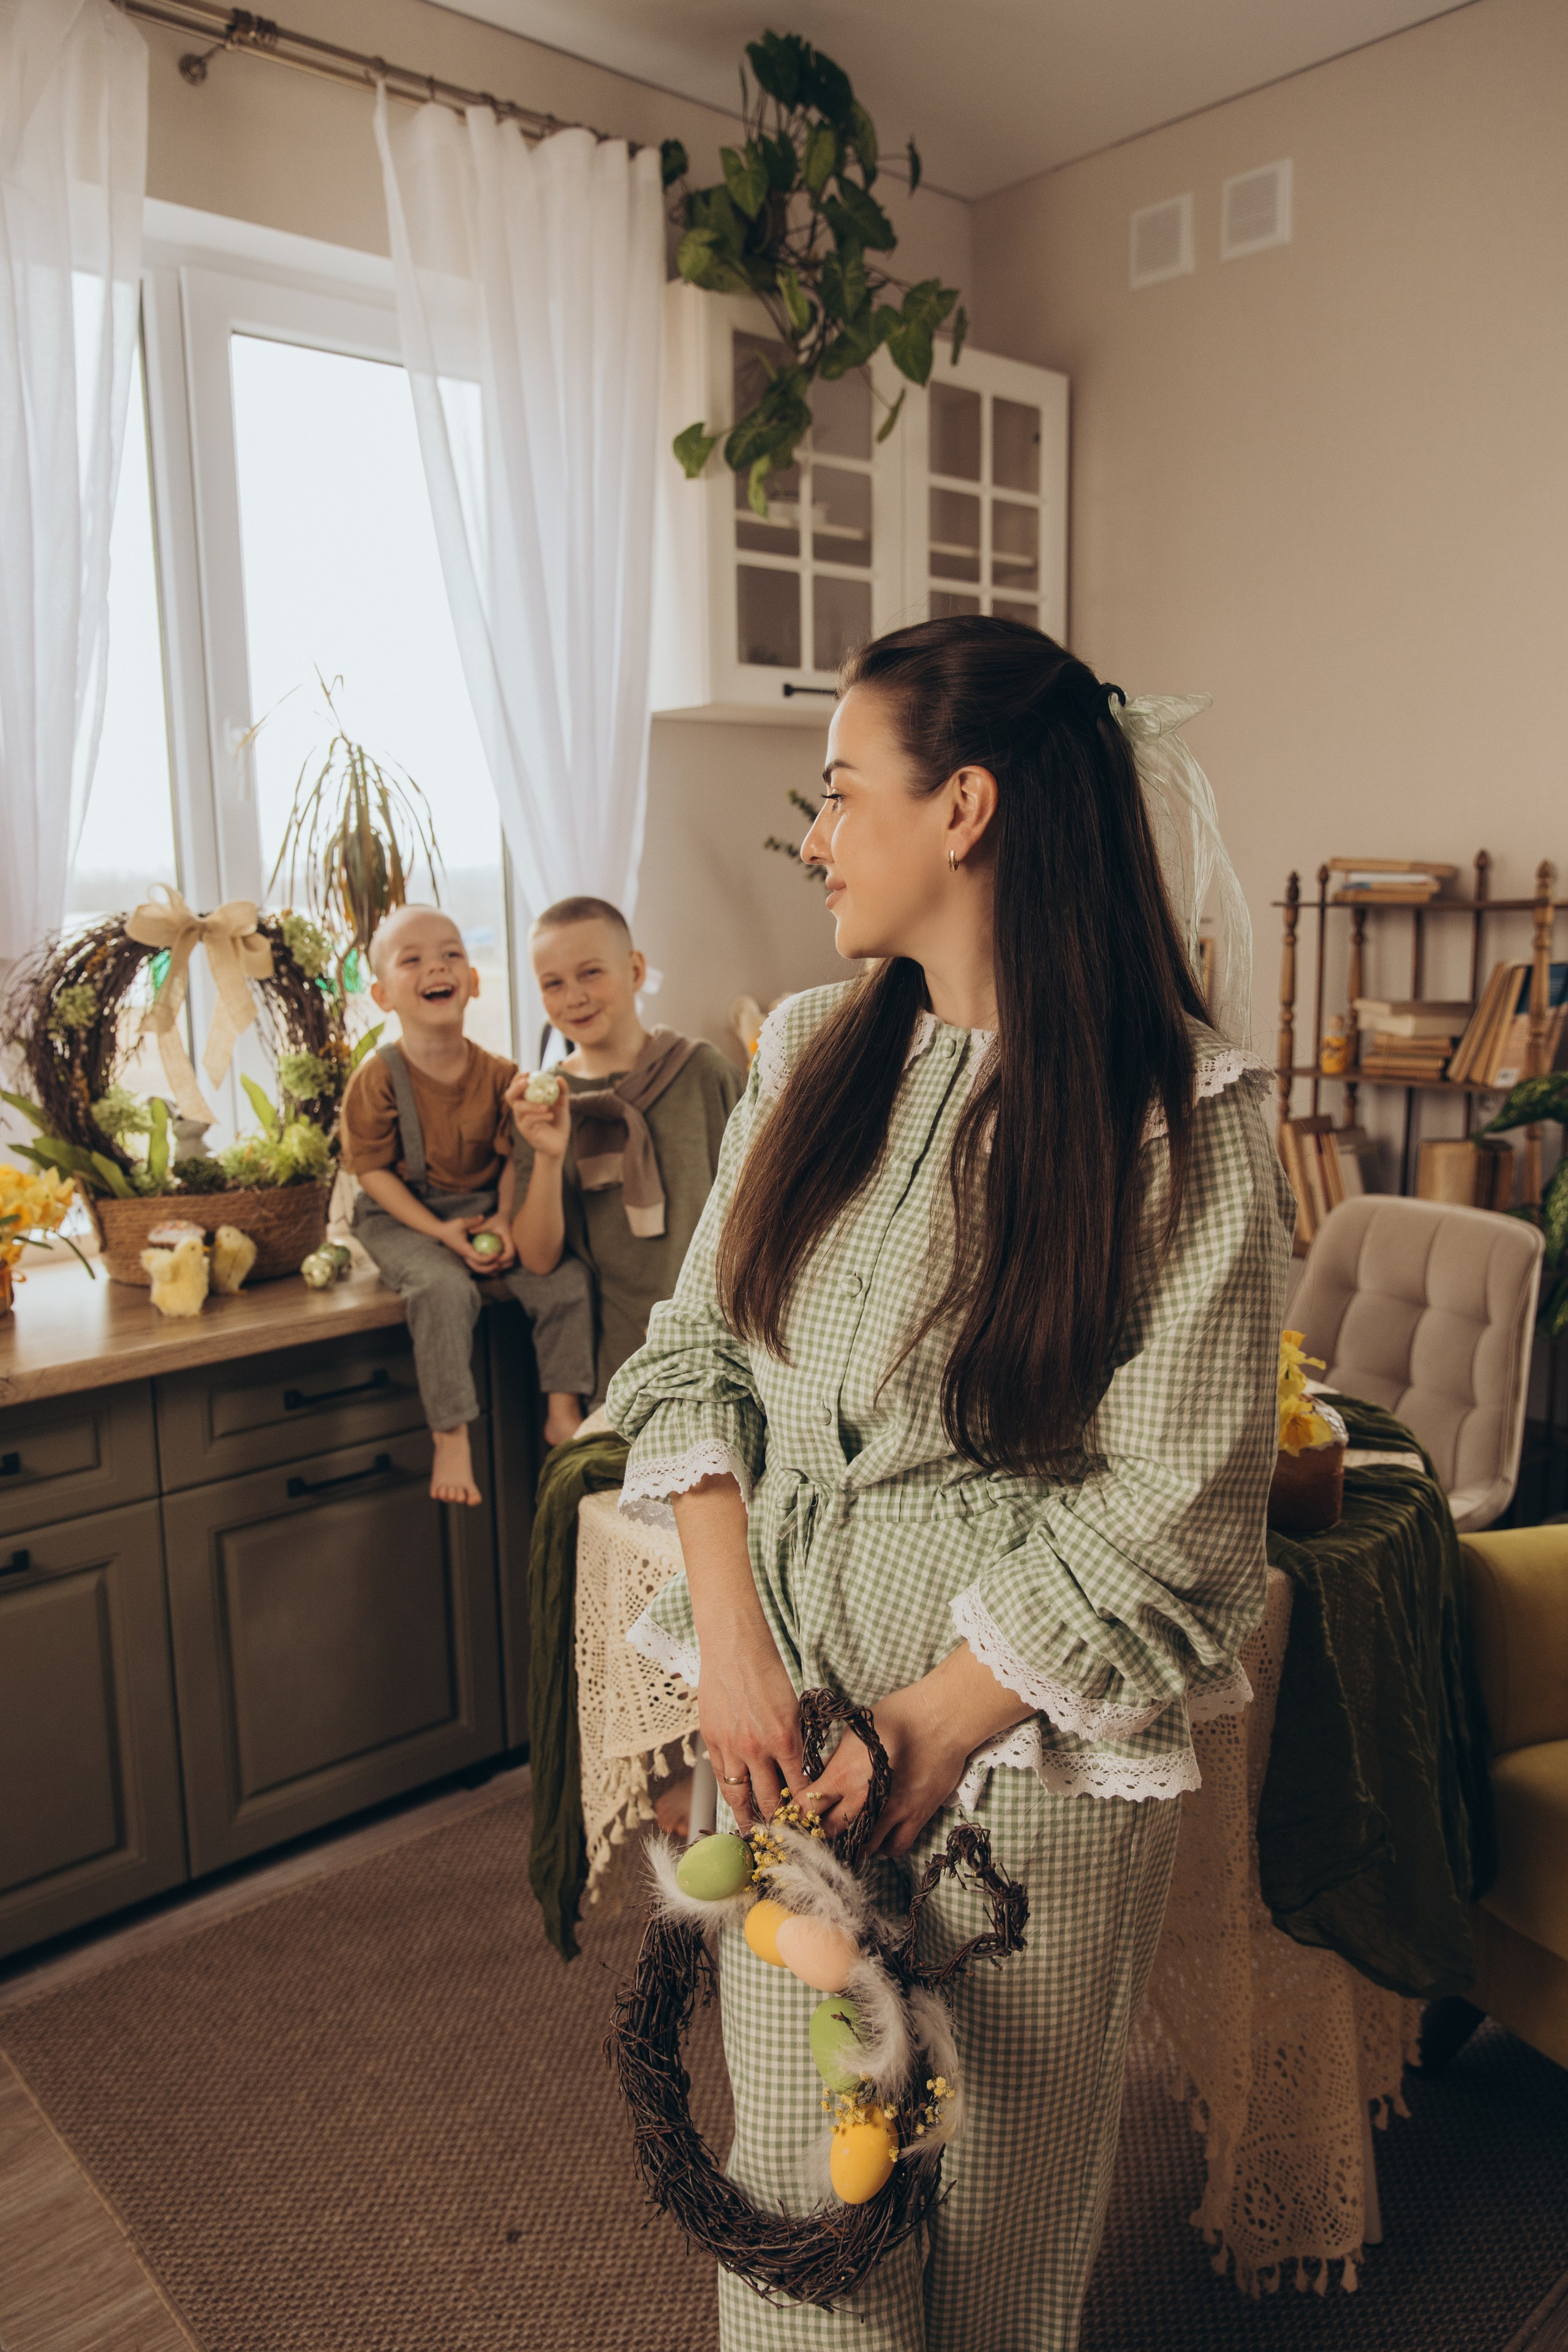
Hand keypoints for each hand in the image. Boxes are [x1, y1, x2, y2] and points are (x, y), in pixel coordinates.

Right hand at [438, 1215, 501, 1273]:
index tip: (497, 1254)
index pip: (478, 1258)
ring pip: (476, 1268)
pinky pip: (476, 1264)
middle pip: (478, 1268)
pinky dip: (484, 1266)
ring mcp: (465, 1257)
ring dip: (487, 1270)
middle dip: (489, 1268)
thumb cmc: (450, 1227)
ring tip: (498, 1269)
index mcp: (465, 1249)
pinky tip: (493, 1266)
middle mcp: (465, 1255)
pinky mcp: (466, 1255)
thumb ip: (473, 1221)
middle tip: (499, 1263)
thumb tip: (483, 1217)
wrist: (440, 1232)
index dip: (488, 1258)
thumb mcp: (461, 1222)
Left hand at [465, 1214, 515, 1271]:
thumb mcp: (488, 1222)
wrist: (504, 1217)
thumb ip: (479, 1227)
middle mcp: (512, 1245)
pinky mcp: (508, 1250)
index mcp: (509, 1239)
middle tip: (489, 1266)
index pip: (510, 1253)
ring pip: (509, 1262)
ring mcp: (511, 1249)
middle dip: (501, 1266)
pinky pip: (506, 1260)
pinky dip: (500, 1264)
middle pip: (511, 1261)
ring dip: (501, 1267)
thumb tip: (470, 1231)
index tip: (494, 1260)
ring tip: (489, 1266)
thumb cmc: (496, 1219)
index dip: (503, 1259)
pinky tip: (489, 1264)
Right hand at [506, 1073, 571, 1161]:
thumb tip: (559, 1078)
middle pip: (510, 1096)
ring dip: (531, 1104)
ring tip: (546, 1105)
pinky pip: (528, 1121)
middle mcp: (521, 1110)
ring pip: (518, 1108)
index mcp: (526, 1101)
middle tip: (527, 1082)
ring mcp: (522, 1121)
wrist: (560, 1144)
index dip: (518, 1079)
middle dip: (516, 1087)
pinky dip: (539, 1116)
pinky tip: (550, 1115)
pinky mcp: (526, 1131)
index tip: (528, 1073)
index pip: (516, 1087)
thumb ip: (561, 1092)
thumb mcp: (562, 1105)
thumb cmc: (558, 1123)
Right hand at [695, 1623, 807, 1832]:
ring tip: (756, 1834)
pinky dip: (729, 1794)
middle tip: (784, 1837)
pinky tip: (735, 1805)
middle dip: (779, 1822)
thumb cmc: (768, 1672)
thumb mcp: (794, 1708)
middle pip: (770, 1800)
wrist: (735, 1648)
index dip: (805, 1809)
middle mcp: (758, 1749)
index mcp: (786, 1739)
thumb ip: (795, 1741)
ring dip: (750, 1818)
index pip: (799, 1788)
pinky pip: (721, 1778)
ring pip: (740, 1797)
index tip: (808, 1822)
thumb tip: (799, 1770)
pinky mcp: (711, 1741)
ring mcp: (731, 1748)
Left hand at [798, 1682, 975, 1858]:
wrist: (941, 1719)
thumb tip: (819, 1774)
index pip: (808, 1806)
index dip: (798, 1814)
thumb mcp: (856, 1730)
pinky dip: (883, 1849)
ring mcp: (891, 1811)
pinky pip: (895, 1847)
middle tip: (821, 1827)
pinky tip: (878, 1839)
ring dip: (852, 1843)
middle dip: (821, 1831)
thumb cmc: (898, 1715)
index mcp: (843, 1773)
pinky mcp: (915, 1816)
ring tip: (849, 1835)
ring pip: (862, 1846)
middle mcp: (864, 1798)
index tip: (796, 1816)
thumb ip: (835, 1758)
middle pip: (831, 1831)